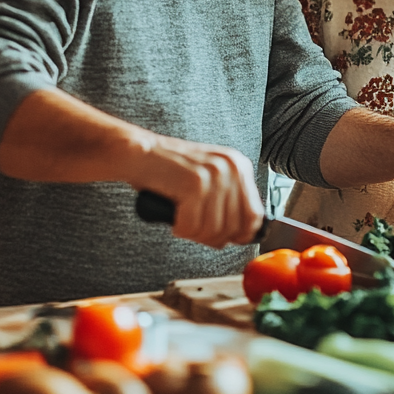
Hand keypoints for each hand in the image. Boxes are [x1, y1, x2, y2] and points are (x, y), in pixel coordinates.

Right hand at [127, 134, 263, 248]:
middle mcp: (231, 167)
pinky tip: (174, 220)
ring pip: (213, 229)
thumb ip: (229, 204)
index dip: (240, 235)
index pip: (254, 215)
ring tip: (182, 224)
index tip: (223, 239)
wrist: (139, 153)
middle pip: (235, 226)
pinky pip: (192, 225)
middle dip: (213, 237)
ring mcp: (214, 173)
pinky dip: (180, 229)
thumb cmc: (170, 171)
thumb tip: (245, 237)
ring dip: (194, 235)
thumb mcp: (209, 182)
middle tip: (194, 231)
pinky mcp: (194, 182)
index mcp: (239, 166)